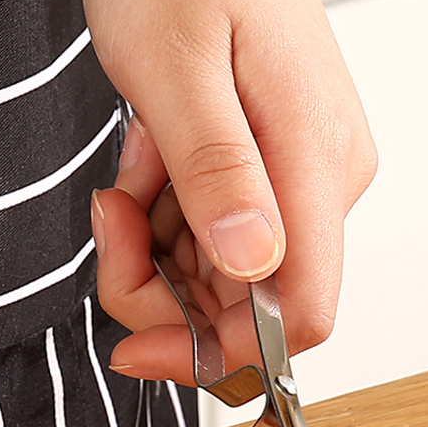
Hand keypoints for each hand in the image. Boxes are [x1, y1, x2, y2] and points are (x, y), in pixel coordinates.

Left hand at [84, 0, 376, 383]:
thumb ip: (217, 172)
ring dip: (154, 248)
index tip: (138, 349)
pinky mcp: (266, 180)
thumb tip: (253, 266)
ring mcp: (293, 186)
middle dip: (156, 289)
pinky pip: (209, 240)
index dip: (215, 355)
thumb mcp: (178, 71)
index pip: (295, 317)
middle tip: (110, 215)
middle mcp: (316, 187)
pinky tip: (150, 165)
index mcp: (313, 167)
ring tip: (132, 170)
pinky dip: (163, 222)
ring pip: (218, 280)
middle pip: (242, 309)